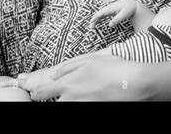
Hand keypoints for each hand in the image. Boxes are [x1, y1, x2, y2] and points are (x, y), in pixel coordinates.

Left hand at [3, 54, 146, 100]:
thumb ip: (68, 67)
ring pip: (66, 106)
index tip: (36, 93)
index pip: (41, 93)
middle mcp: (71, 98)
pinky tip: (92, 96)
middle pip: (52, 104)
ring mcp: (81, 107)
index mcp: (68, 83)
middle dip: (54, 98)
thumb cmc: (114, 68)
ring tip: (85, 91)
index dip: (36, 93)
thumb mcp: (90, 60)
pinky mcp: (91, 110)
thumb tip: (53, 75)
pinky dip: (82, 102)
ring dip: (69, 101)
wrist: (134, 83)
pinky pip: (80, 108)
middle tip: (64, 92)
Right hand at [90, 0, 137, 28]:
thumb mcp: (124, 15)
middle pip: (99, 13)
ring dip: (96, 20)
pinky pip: (104, 15)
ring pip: (101, 14)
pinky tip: (98, 22)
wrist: (134, 5)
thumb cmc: (129, 9)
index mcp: (111, 8)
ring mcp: (110, 9)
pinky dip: (100, 18)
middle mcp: (109, 7)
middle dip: (94, 20)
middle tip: (90, 27)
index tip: (91, 22)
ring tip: (92, 26)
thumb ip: (116, 20)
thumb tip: (110, 25)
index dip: (95, 17)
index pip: (101, 13)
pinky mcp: (112, 11)